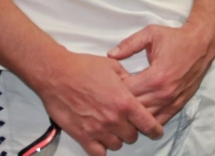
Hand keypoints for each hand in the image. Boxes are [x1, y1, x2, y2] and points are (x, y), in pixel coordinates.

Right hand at [29, 50, 162, 155]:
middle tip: (128, 122)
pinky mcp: (81, 136)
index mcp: (125, 102)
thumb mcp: (114, 67)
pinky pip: (98, 153)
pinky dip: (102, 148)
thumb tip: (136, 86)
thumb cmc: (84, 68)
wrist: (57, 75)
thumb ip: (129, 80)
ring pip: (117, 145)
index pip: (148, 124)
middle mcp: (113, 119)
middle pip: (132, 136)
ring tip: (113, 128)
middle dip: (133, 130)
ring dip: (118, 138)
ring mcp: (97, 130)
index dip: (155, 130)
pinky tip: (101, 139)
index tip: (157, 132)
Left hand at [110, 21, 214, 124]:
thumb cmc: (176, 38)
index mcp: (155, 76)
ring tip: (124, 107)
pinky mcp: (179, 104)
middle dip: (121, 104)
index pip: (127, 92)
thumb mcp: (151, 34)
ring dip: (133, 114)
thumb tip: (110, 55)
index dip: (114, 89)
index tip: (110, 83)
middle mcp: (164, 93)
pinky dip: (148, 120)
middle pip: (134, 108)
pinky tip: (140, 115)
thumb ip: (129, 44)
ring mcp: (172, 101)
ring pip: (146, 118)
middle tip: (113, 97)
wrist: (202, 43)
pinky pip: (160, 120)